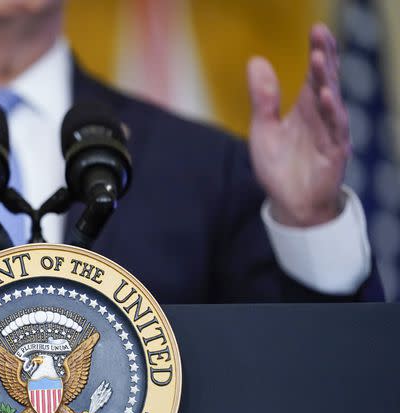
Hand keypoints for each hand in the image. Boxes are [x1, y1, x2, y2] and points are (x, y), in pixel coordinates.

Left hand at [247, 24, 348, 226]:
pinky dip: (331, 113)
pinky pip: (335, 131)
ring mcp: (330, 134)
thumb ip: (262, 98)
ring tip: (319, 60)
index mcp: (306, 108)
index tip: (316, 28)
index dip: (317, 51)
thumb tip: (256, 61)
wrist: (289, 204)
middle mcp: (321, 117)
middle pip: (326, 81)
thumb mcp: (263, 128)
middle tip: (320, 34)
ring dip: (326, 81)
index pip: (314, 74)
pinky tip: (325, 96)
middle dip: (325, 57)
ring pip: (332, 102)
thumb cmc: (280, 165)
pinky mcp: (334, 154)